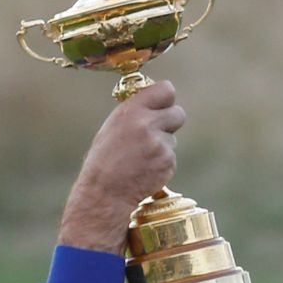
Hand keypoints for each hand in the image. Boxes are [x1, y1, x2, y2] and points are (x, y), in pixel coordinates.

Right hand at [59, 81, 185, 254]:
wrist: (105, 192)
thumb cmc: (104, 160)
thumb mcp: (113, 127)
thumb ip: (135, 112)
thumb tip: (156, 103)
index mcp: (131, 110)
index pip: (166, 89)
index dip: (166, 99)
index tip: (161, 105)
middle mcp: (147, 124)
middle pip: (179, 113)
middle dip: (171, 122)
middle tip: (157, 132)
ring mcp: (160, 144)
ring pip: (172, 138)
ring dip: (162, 145)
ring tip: (140, 157)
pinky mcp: (168, 161)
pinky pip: (171, 156)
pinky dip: (162, 162)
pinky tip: (144, 169)